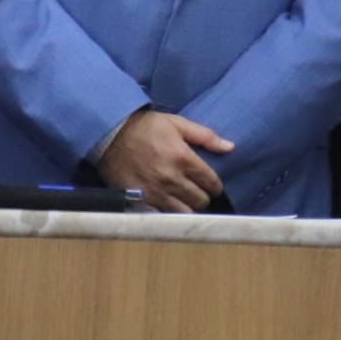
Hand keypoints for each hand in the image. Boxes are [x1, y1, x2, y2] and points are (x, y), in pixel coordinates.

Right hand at [97, 110, 234, 212]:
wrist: (110, 134)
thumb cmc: (146, 127)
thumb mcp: (178, 123)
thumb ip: (205, 136)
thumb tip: (230, 147)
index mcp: (184, 159)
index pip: (211, 182)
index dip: (216, 186)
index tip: (213, 185)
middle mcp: (172, 179)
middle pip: (200, 200)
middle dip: (203, 196)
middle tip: (198, 192)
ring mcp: (155, 192)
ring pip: (183, 212)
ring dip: (187, 208)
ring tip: (185, 201)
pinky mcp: (139, 200)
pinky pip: (161, 215)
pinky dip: (168, 213)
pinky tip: (168, 207)